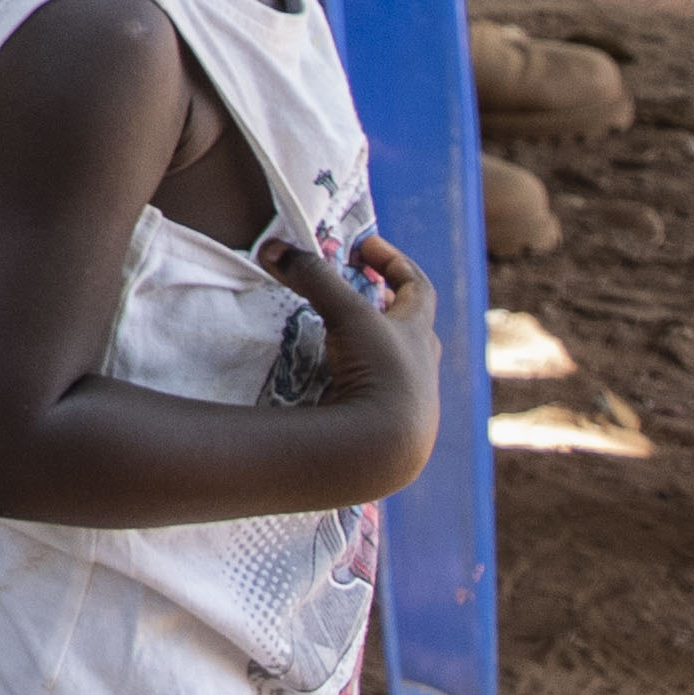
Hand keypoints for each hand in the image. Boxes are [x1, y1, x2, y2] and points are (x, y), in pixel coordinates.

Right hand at [264, 229, 442, 497]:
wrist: (384, 449)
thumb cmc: (380, 373)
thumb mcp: (348, 315)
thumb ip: (312, 277)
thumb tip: (273, 248)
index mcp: (418, 335)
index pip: (418, 287)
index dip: (394, 262)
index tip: (365, 245)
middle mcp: (420, 367)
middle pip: (413, 328)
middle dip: (390, 305)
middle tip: (363, 291)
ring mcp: (407, 401)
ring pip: (396, 364)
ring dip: (374, 345)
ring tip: (341, 337)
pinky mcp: (386, 427)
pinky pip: (375, 394)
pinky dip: (357, 379)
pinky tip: (334, 382)